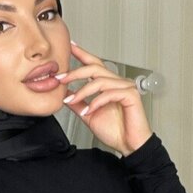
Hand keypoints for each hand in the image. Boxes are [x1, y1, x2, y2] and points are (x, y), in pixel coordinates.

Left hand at [56, 41, 152, 155]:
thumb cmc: (116, 131)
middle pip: (95, 68)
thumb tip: (65, 94)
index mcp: (108, 85)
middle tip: (60, 78)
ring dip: (82, 91)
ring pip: (100, 80)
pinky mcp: (131, 96)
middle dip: (75, 72)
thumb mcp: (89, 115)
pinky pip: (109, 93)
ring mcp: (126, 88)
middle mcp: (117, 83)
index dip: (82, 54)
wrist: (129, 145)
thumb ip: (78, 103)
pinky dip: (95, 102)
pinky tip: (88, 111)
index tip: (70, 47)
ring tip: (72, 100)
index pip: (94, 65)